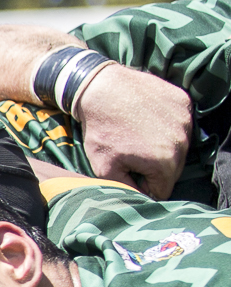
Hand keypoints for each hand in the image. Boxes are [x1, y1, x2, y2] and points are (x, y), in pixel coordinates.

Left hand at [73, 63, 192, 199]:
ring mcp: (186, 120)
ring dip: (162, 146)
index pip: (163, 190)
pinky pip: (180, 124)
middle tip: (132, 154)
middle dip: (154, 168)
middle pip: (173, 169)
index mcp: (165, 162)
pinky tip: (147, 120)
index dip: (145, 186)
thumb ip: (126, 188)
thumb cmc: (101, 130)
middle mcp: (182, 142)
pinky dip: (166, 126)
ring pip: (178, 146)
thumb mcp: (105, 168)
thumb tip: (141, 198)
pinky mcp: (184, 103)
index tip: (130, 174)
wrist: (102, 88)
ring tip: (138, 136)